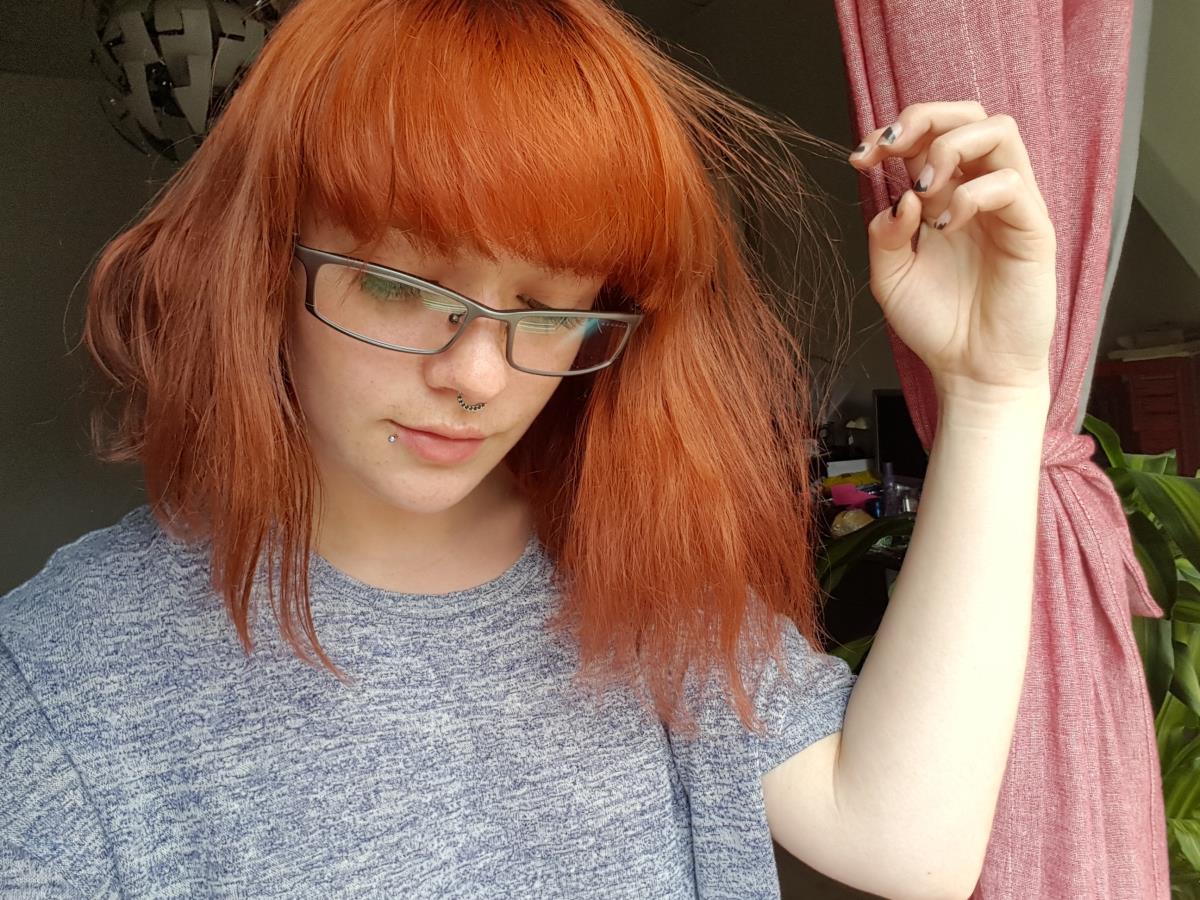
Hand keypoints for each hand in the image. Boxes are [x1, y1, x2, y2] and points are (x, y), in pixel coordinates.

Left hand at [849, 101, 1056, 403]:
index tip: (860, 157)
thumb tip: (898, 198)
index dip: (892, 132)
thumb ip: (883, 236)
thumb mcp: (889, 279)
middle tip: (891, 147)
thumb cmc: (937, 324)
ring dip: (950, 146)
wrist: (972, 371)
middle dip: (924, 117)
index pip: (927, 135)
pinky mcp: (1032, 228)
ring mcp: (1008, 206)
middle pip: (968, 114)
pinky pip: (1010, 183)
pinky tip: (946, 228)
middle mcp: (977, 190)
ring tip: (923, 191)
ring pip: (999, 131)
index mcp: (942, 196)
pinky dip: (971, 194)